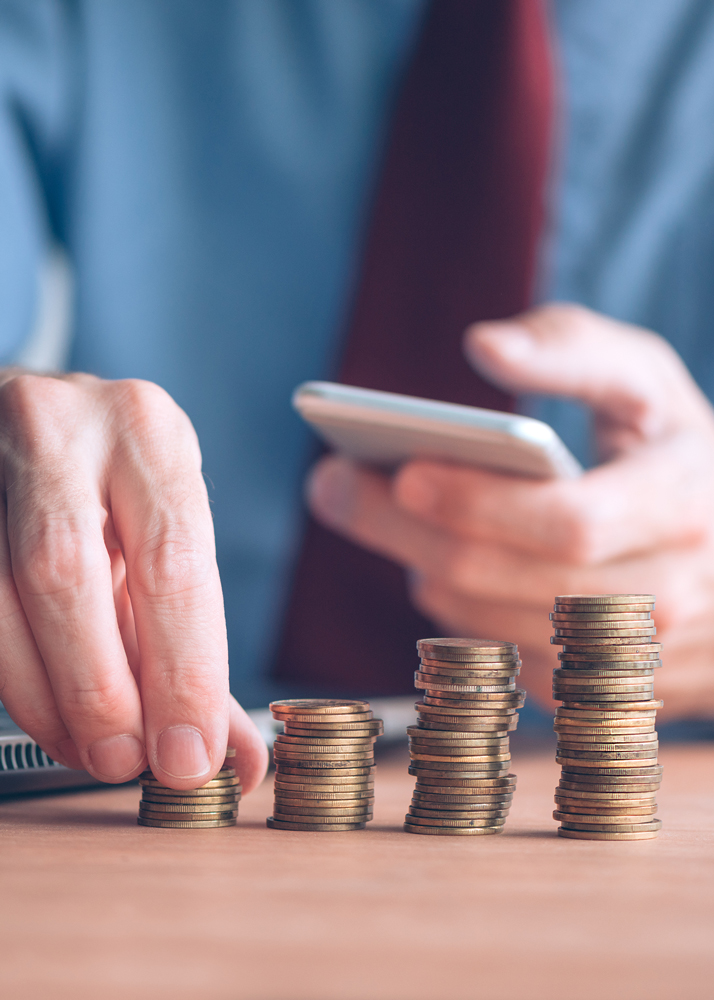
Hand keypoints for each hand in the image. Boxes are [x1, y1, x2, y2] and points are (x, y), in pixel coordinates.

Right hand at [0, 371, 267, 789]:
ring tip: (89, 749)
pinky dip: (15, 676)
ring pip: (0, 594)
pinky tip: (48, 711)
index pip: (170, 561)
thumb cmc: (115, 483)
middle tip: (126, 761)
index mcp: (145, 433)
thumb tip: (235, 753)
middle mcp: (61, 429)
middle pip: (66, 574)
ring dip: (46, 697)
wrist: (37, 419)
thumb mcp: (165, 529)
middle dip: (100, 690)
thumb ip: (194, 638)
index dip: (181, 672)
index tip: (191, 755)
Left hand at [307, 305, 713, 719]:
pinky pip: (498, 664)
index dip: (477, 502)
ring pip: (488, 630)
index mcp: (683, 507)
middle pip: (502, 582)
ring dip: (423, 570)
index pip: (566, 523)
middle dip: (404, 533)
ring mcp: (634, 661)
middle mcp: (668, 598)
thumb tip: (482, 344)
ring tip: (384, 514)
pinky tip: (447, 564)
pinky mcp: (600, 696)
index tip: (401, 470)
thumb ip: (573, 349)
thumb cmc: (678, 455)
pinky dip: (457, 612)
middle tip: (333, 486)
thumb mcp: (648, 384)